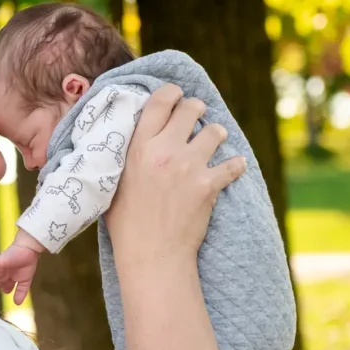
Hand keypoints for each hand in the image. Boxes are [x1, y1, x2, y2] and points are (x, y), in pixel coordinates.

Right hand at [106, 84, 246, 268]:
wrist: (151, 256)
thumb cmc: (127, 226)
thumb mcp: (114, 184)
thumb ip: (126, 157)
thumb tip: (134, 139)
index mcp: (138, 148)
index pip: (159, 102)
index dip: (172, 93)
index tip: (177, 95)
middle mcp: (165, 151)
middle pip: (191, 109)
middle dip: (196, 110)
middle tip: (196, 118)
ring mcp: (189, 167)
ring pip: (215, 131)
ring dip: (216, 135)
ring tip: (213, 143)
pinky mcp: (209, 185)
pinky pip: (233, 164)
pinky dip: (235, 166)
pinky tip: (233, 169)